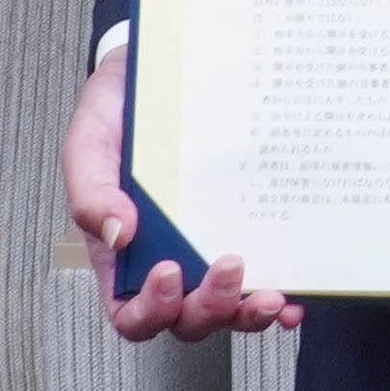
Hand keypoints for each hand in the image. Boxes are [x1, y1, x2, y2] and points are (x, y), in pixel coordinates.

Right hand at [63, 47, 300, 339]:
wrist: (158, 72)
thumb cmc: (119, 115)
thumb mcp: (90, 146)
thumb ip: (92, 194)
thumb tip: (119, 234)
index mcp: (126, 255)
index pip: (132, 312)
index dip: (150, 310)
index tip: (166, 272)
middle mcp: (172, 260)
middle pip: (188, 318)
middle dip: (210, 307)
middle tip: (230, 266)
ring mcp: (214, 247)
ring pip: (230, 307)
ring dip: (250, 311)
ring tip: (272, 296)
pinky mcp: (251, 226)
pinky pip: (269, 273)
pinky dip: (285, 293)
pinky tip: (299, 291)